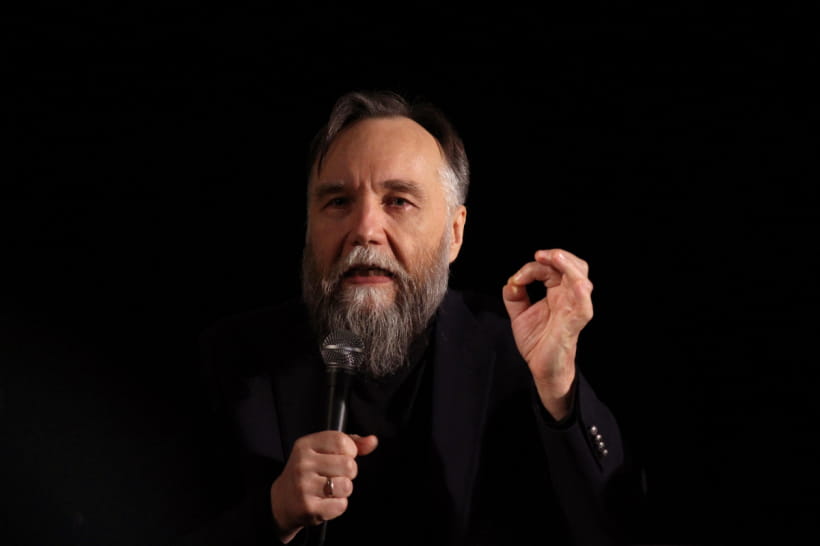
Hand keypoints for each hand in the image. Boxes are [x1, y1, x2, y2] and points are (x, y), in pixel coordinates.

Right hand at [269, 431, 377, 542]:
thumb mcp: (323, 451)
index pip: (342, 441)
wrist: (282, 501)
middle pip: (349, 465)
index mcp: (305, 445)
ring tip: (329, 490)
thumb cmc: (308, 473)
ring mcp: (304, 486)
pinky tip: (324, 502)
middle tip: (333, 476)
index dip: (350, 451)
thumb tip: (372, 441)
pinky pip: (341, 505)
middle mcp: (302, 463)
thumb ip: (351, 443)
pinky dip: (338, 506)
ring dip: (343, 491)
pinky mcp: (308, 507)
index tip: (341, 457)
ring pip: (347, 486)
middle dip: (348, 473)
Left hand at [502, 249, 593, 419]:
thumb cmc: (537, 341)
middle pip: (575, 266)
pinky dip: (581, 292)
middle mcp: (569, 298)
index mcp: (558, 293)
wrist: (542, 369)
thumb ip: (514, 296)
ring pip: (582, 280)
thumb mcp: (519, 314)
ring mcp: (574, 309)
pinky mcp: (574, 324)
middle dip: (559, 256)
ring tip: (555, 257)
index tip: (516, 280)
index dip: (532, 268)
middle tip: (540, 255)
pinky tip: (576, 283)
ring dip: (569, 266)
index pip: (551, 269)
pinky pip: (583, 306)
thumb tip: (512, 282)